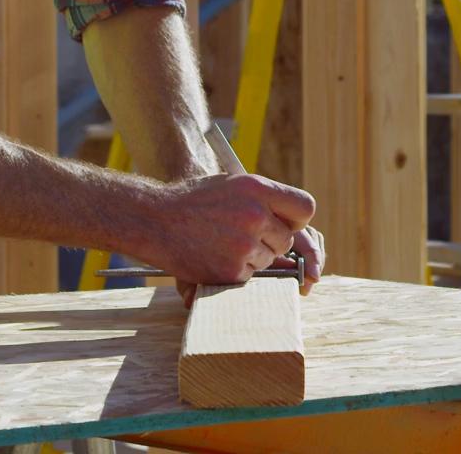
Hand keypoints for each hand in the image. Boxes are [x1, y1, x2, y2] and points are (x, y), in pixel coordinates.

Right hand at [136, 173, 317, 304]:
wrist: (154, 219)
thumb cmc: (194, 200)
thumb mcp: (231, 185)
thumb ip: (264, 199)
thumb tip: (296, 222)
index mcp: (257, 188)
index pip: (305, 207)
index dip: (295, 218)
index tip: (283, 222)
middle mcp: (255, 215)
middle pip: (287, 239)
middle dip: (270, 241)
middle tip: (241, 234)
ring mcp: (244, 245)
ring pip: (269, 259)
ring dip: (252, 257)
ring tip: (222, 242)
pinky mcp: (233, 271)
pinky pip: (251, 275)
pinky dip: (236, 270)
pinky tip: (214, 255)